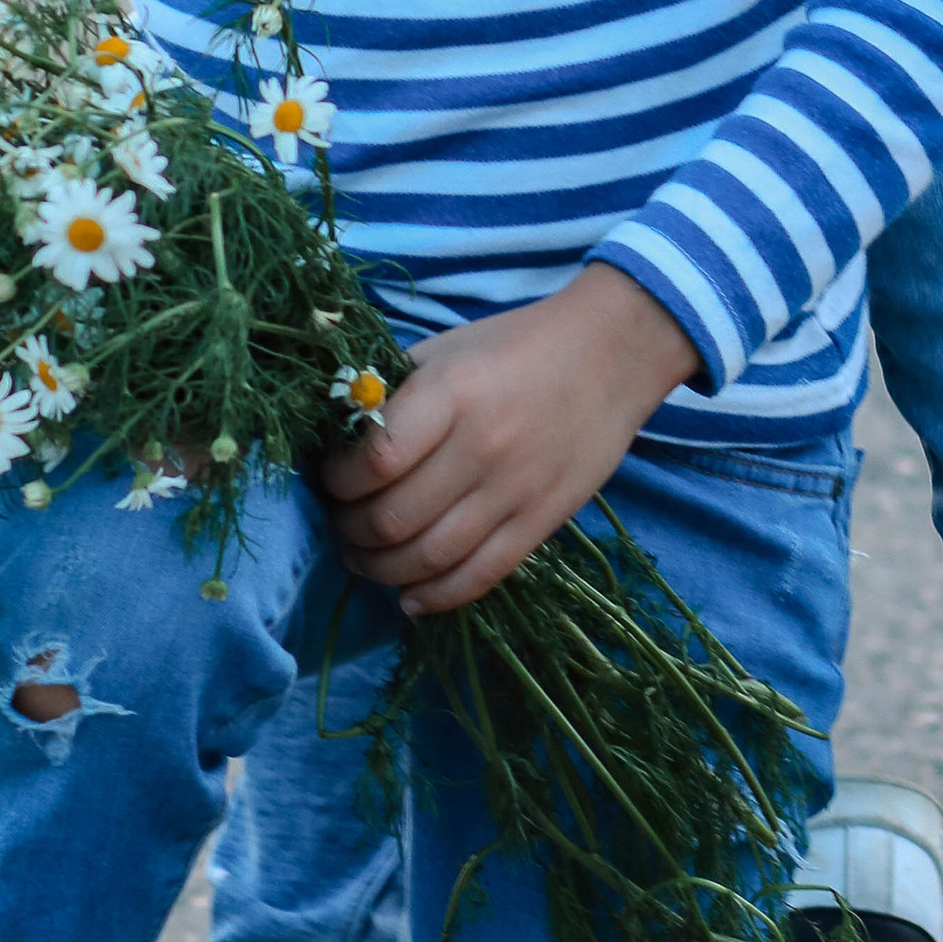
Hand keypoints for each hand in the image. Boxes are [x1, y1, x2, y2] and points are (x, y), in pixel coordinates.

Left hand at [320, 267, 698, 612]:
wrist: (610, 355)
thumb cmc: (516, 345)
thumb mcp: (446, 348)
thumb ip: (395, 393)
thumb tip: (340, 438)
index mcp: (451, 394)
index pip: (375, 460)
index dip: (339, 482)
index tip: (332, 480)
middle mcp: (481, 447)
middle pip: (393, 517)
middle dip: (351, 531)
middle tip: (342, 524)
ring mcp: (514, 491)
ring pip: (428, 557)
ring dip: (381, 569)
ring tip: (363, 559)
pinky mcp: (542, 522)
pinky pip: (480, 576)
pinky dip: (436, 596)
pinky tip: (409, 596)